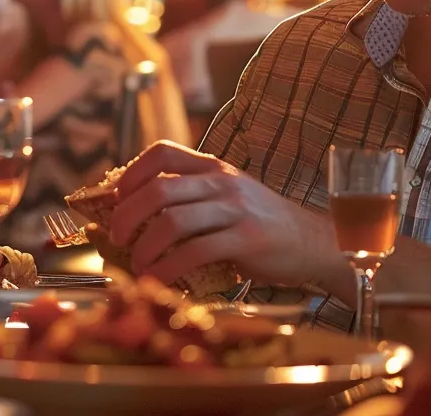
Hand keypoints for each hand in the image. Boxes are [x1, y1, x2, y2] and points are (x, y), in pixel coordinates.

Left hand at [109, 141, 340, 287]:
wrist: (315, 242)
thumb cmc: (263, 224)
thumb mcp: (230, 197)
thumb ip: (193, 197)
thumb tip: (136, 214)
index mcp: (214, 168)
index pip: (162, 153)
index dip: (131, 173)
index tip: (115, 197)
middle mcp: (222, 183)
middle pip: (158, 189)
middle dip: (127, 216)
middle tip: (116, 238)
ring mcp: (235, 210)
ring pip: (172, 222)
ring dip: (144, 248)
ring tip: (136, 265)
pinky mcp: (246, 240)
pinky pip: (194, 253)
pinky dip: (167, 268)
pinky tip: (158, 278)